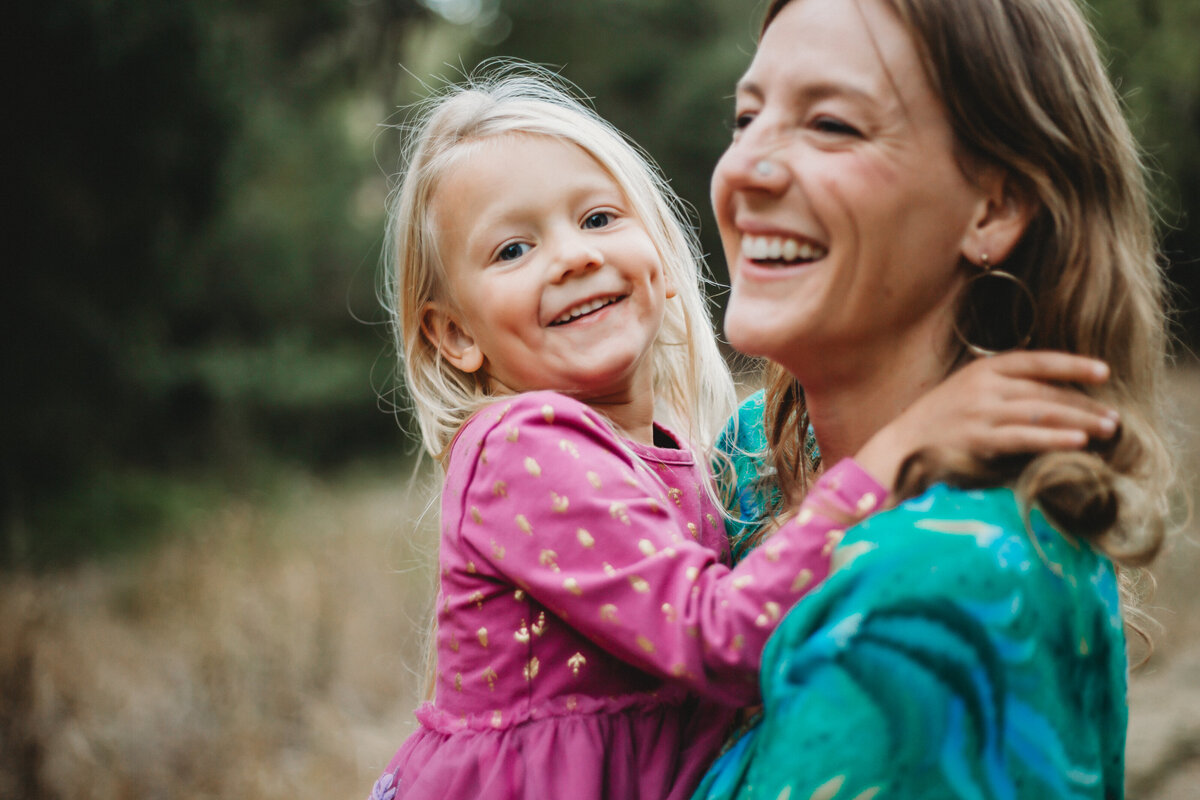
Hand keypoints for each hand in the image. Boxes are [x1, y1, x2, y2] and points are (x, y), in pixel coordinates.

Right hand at [855, 351, 1117, 488]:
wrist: (901, 447)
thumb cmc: (939, 423)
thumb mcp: (967, 392)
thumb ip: (1002, 388)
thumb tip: (1050, 395)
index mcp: (983, 369)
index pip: (1036, 361)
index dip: (1072, 364)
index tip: (1103, 371)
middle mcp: (983, 386)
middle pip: (1045, 390)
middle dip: (1083, 402)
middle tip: (1114, 415)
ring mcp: (980, 412)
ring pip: (1040, 412)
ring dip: (1078, 420)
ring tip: (1107, 430)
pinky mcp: (978, 439)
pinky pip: (1024, 436)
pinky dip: (1054, 438)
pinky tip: (1077, 443)